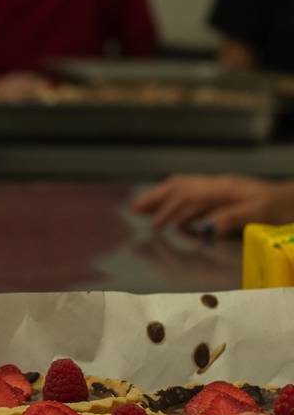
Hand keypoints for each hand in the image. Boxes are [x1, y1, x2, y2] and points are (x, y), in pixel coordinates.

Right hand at [133, 175, 293, 236]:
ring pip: (185, 190)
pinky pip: (196, 198)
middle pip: (179, 187)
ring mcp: (222, 191)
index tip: (154, 226)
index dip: (168, 209)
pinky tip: (177, 219)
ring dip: (164, 200)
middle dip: (156, 197)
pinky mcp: (227, 198)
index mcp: (223, 188)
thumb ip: (232, 218)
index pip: (186, 195)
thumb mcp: (261, 213)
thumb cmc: (284, 208)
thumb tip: (203, 227)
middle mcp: (219, 186)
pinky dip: (180, 206)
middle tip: (135, 209)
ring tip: (146, 210)